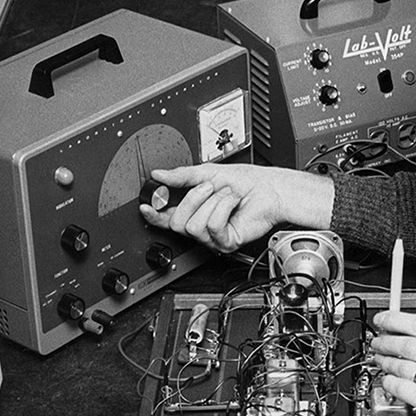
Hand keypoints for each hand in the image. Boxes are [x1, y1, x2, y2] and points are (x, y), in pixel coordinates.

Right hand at [138, 163, 333, 252]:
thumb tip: (159, 175)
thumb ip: (182, 176)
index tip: (145, 206)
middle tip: (210, 187)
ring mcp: (214, 236)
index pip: (167, 218)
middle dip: (193, 199)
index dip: (154, 214)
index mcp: (194, 209)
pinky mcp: (226, 242)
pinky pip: (212, 227)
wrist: (270, 189)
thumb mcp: (208, 173)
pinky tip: (233, 204)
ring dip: (212, 202)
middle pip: (177, 223)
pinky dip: (223, 208)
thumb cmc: (247, 183)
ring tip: (227, 196)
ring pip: (193, 226)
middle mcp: (202, 225)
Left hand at [369, 310, 415, 415]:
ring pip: (404, 366)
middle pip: (411, 343)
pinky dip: (390, 383)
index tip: (384, 320)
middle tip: (378, 342)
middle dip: (387, 341)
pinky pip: (405, 389)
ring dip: (386, 362)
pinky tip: (388, 381)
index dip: (397, 320)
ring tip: (380, 361)